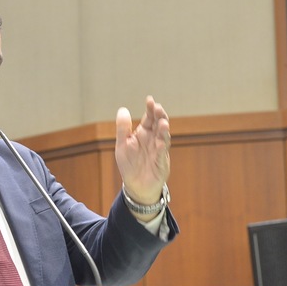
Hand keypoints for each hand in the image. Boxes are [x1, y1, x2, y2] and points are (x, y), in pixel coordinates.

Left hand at [115, 95, 170, 209]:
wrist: (136, 185)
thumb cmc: (129, 164)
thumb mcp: (122, 145)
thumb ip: (123, 128)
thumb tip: (123, 109)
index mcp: (143, 133)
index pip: (149, 118)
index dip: (150, 109)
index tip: (150, 100)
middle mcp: (153, 139)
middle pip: (158, 125)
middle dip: (159, 116)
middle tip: (158, 108)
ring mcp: (159, 150)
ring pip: (163, 138)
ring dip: (164, 131)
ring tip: (163, 123)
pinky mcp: (161, 163)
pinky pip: (162, 155)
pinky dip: (162, 149)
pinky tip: (161, 144)